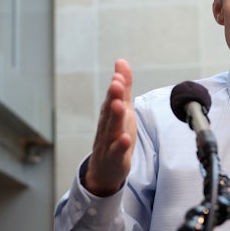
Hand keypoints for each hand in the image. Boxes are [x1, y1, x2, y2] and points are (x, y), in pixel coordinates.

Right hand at [84, 59, 136, 195]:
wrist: (104, 169)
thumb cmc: (114, 136)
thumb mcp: (123, 110)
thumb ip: (124, 87)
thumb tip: (121, 61)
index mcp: (110, 115)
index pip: (113, 98)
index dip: (117, 87)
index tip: (119, 75)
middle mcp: (107, 127)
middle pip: (109, 111)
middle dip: (113, 97)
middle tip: (117, 84)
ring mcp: (109, 143)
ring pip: (111, 129)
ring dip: (115, 117)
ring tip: (120, 105)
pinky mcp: (115, 159)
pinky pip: (116, 153)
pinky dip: (120, 146)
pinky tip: (125, 138)